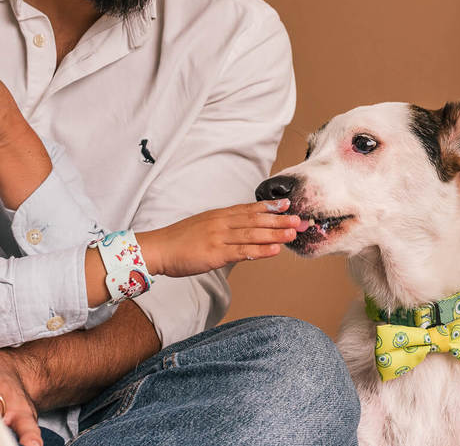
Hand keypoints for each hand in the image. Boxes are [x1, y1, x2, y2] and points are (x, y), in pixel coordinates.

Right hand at [137, 198, 303, 276]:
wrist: (159, 248)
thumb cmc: (181, 240)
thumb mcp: (205, 226)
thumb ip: (225, 227)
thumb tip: (244, 230)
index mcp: (220, 215)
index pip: (249, 209)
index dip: (271, 207)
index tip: (289, 205)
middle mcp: (222, 222)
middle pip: (256, 220)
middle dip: (280, 220)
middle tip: (300, 220)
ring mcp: (219, 237)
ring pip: (253, 234)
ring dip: (276, 234)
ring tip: (293, 234)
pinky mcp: (215, 253)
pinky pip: (242, 252)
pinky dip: (260, 251)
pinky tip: (274, 250)